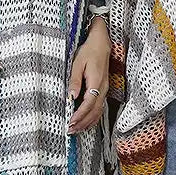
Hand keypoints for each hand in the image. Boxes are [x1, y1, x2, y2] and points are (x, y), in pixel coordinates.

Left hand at [68, 16, 109, 133]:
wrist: (101, 44)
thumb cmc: (88, 52)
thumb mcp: (77, 63)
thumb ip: (75, 80)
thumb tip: (71, 96)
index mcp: (96, 82)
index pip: (88, 103)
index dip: (80, 115)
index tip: (70, 122)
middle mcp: (103, 89)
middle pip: (94, 111)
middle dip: (82, 123)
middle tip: (70, 131)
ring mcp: (105, 90)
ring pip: (98, 112)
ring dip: (87, 122)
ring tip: (76, 130)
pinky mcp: (103, 91)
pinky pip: (100, 108)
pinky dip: (93, 118)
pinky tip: (86, 123)